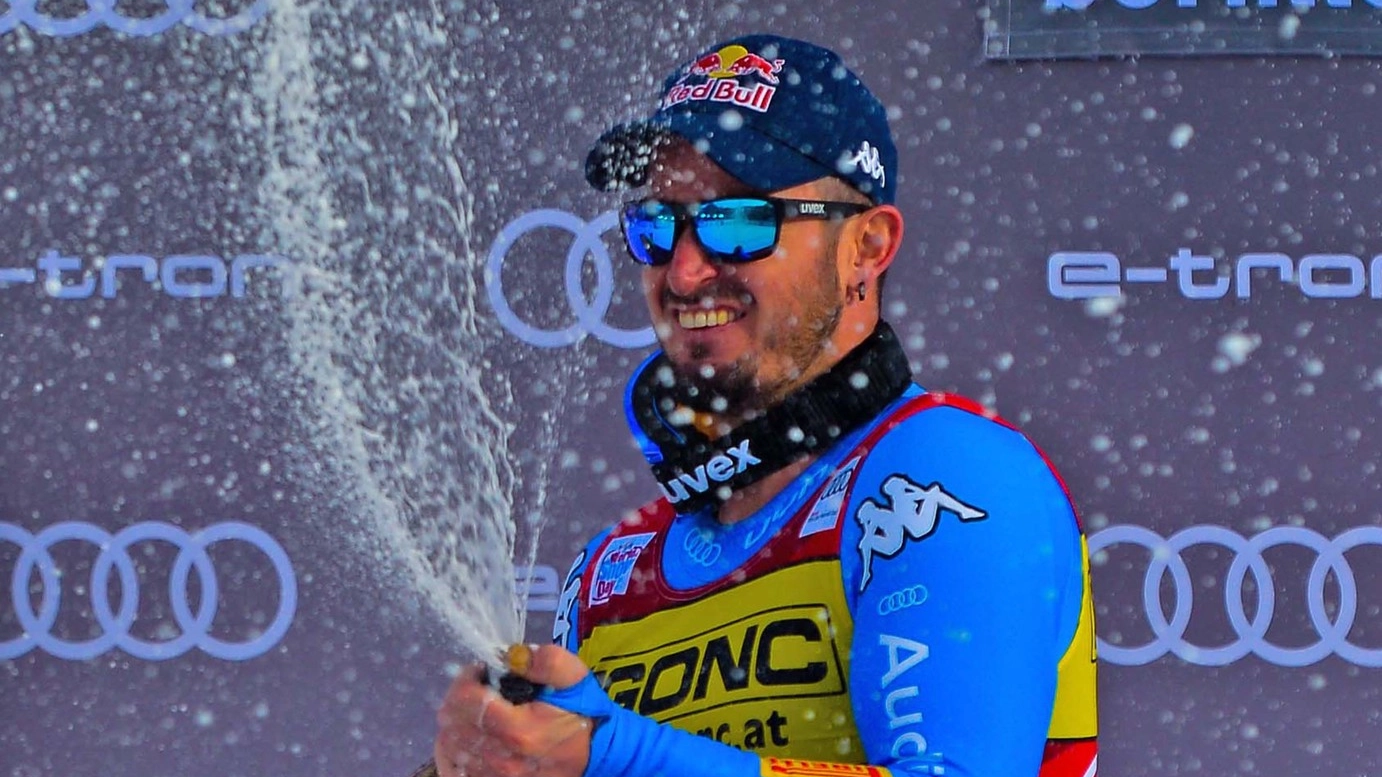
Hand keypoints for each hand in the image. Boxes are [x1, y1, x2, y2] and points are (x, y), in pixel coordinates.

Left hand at [434, 645, 594, 776]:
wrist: (596, 755)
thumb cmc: (582, 712)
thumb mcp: (573, 677)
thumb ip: (546, 660)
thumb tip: (510, 655)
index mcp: (519, 730)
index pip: (467, 701)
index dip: (466, 678)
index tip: (480, 670)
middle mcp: (502, 759)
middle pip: (452, 722)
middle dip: (459, 696)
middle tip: (478, 686)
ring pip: (448, 743)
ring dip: (456, 720)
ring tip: (475, 709)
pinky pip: (452, 766)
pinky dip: (453, 747)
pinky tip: (466, 734)